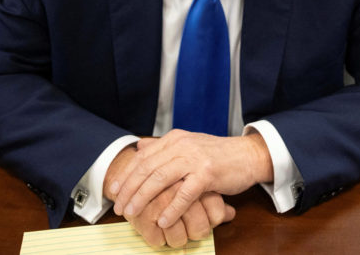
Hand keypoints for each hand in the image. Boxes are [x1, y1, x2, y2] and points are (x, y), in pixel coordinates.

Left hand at [104, 146, 235, 247]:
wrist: (247, 155)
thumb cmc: (217, 155)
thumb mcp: (188, 145)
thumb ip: (163, 147)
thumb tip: (139, 146)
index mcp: (174, 139)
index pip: (142, 157)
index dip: (125, 174)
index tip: (112, 191)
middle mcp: (182, 145)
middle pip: (147, 168)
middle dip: (129, 189)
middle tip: (119, 207)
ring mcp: (194, 158)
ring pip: (160, 179)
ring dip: (143, 198)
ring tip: (132, 213)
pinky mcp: (208, 173)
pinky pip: (184, 193)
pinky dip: (171, 208)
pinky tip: (163, 220)